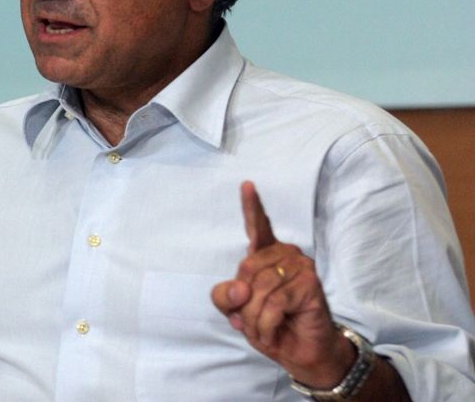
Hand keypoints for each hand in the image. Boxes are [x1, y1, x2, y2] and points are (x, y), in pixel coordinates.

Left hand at [211, 181, 354, 387]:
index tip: (246, 184)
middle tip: (250, 321)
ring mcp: (301, 267)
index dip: (251, 205)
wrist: (301, 353)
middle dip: (242, 305)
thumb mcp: (236, 312)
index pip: (258, 226)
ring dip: (254, 318)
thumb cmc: (271, 325)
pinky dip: (267, 323)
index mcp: (266, 255)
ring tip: (263, 329)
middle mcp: (285, 255)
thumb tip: (238, 290)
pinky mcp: (310, 284)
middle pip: (245, 272)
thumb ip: (226, 297)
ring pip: (259, 289)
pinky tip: (274, 331)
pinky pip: (274, 303)